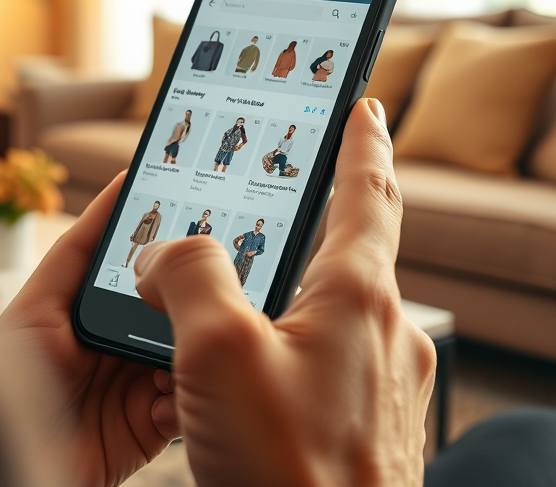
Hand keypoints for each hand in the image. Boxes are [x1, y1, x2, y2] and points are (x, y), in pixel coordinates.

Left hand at [0, 174, 177, 486]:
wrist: (4, 464)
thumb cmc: (5, 384)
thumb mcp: (36, 308)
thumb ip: (76, 254)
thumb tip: (117, 190)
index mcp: (93, 305)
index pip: (142, 260)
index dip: (170, 233)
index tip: (201, 195)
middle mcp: (120, 338)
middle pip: (174, 301)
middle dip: (196, 289)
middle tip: (221, 272)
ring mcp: (138, 379)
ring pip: (190, 346)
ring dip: (194, 343)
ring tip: (189, 338)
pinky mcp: (153, 421)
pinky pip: (187, 398)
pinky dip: (188, 393)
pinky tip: (166, 393)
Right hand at [135, 98, 435, 486]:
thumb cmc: (291, 473)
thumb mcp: (217, 354)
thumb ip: (190, 277)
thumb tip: (171, 252)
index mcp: (357, 297)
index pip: (369, 191)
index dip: (362, 140)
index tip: (365, 106)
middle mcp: (384, 336)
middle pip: (357, 247)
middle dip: (326, 211)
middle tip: (301, 184)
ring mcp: (384, 386)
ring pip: (340, 308)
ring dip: (302, 283)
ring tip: (258, 282)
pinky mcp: (370, 429)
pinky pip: (334, 358)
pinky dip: (299, 338)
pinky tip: (265, 366)